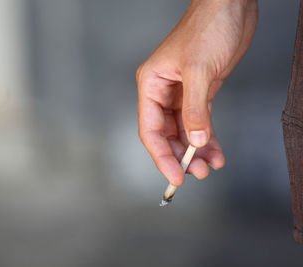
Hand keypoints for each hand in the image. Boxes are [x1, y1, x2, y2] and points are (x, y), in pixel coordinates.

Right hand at [136, 0, 257, 185]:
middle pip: (166, 134)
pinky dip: (207, 138)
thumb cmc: (207, 27)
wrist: (230, 8)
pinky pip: (199, 123)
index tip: (176, 175)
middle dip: (182, 155)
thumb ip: (195, 108)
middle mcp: (163, 92)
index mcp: (152, 85)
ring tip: (210, 166)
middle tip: (198, 172)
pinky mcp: (200, 93)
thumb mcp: (198, 70)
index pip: (151, 129)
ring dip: (196, 151)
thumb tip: (194, 140)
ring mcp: (181, 94)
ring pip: (183, 131)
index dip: (162, 155)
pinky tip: (216, 151)